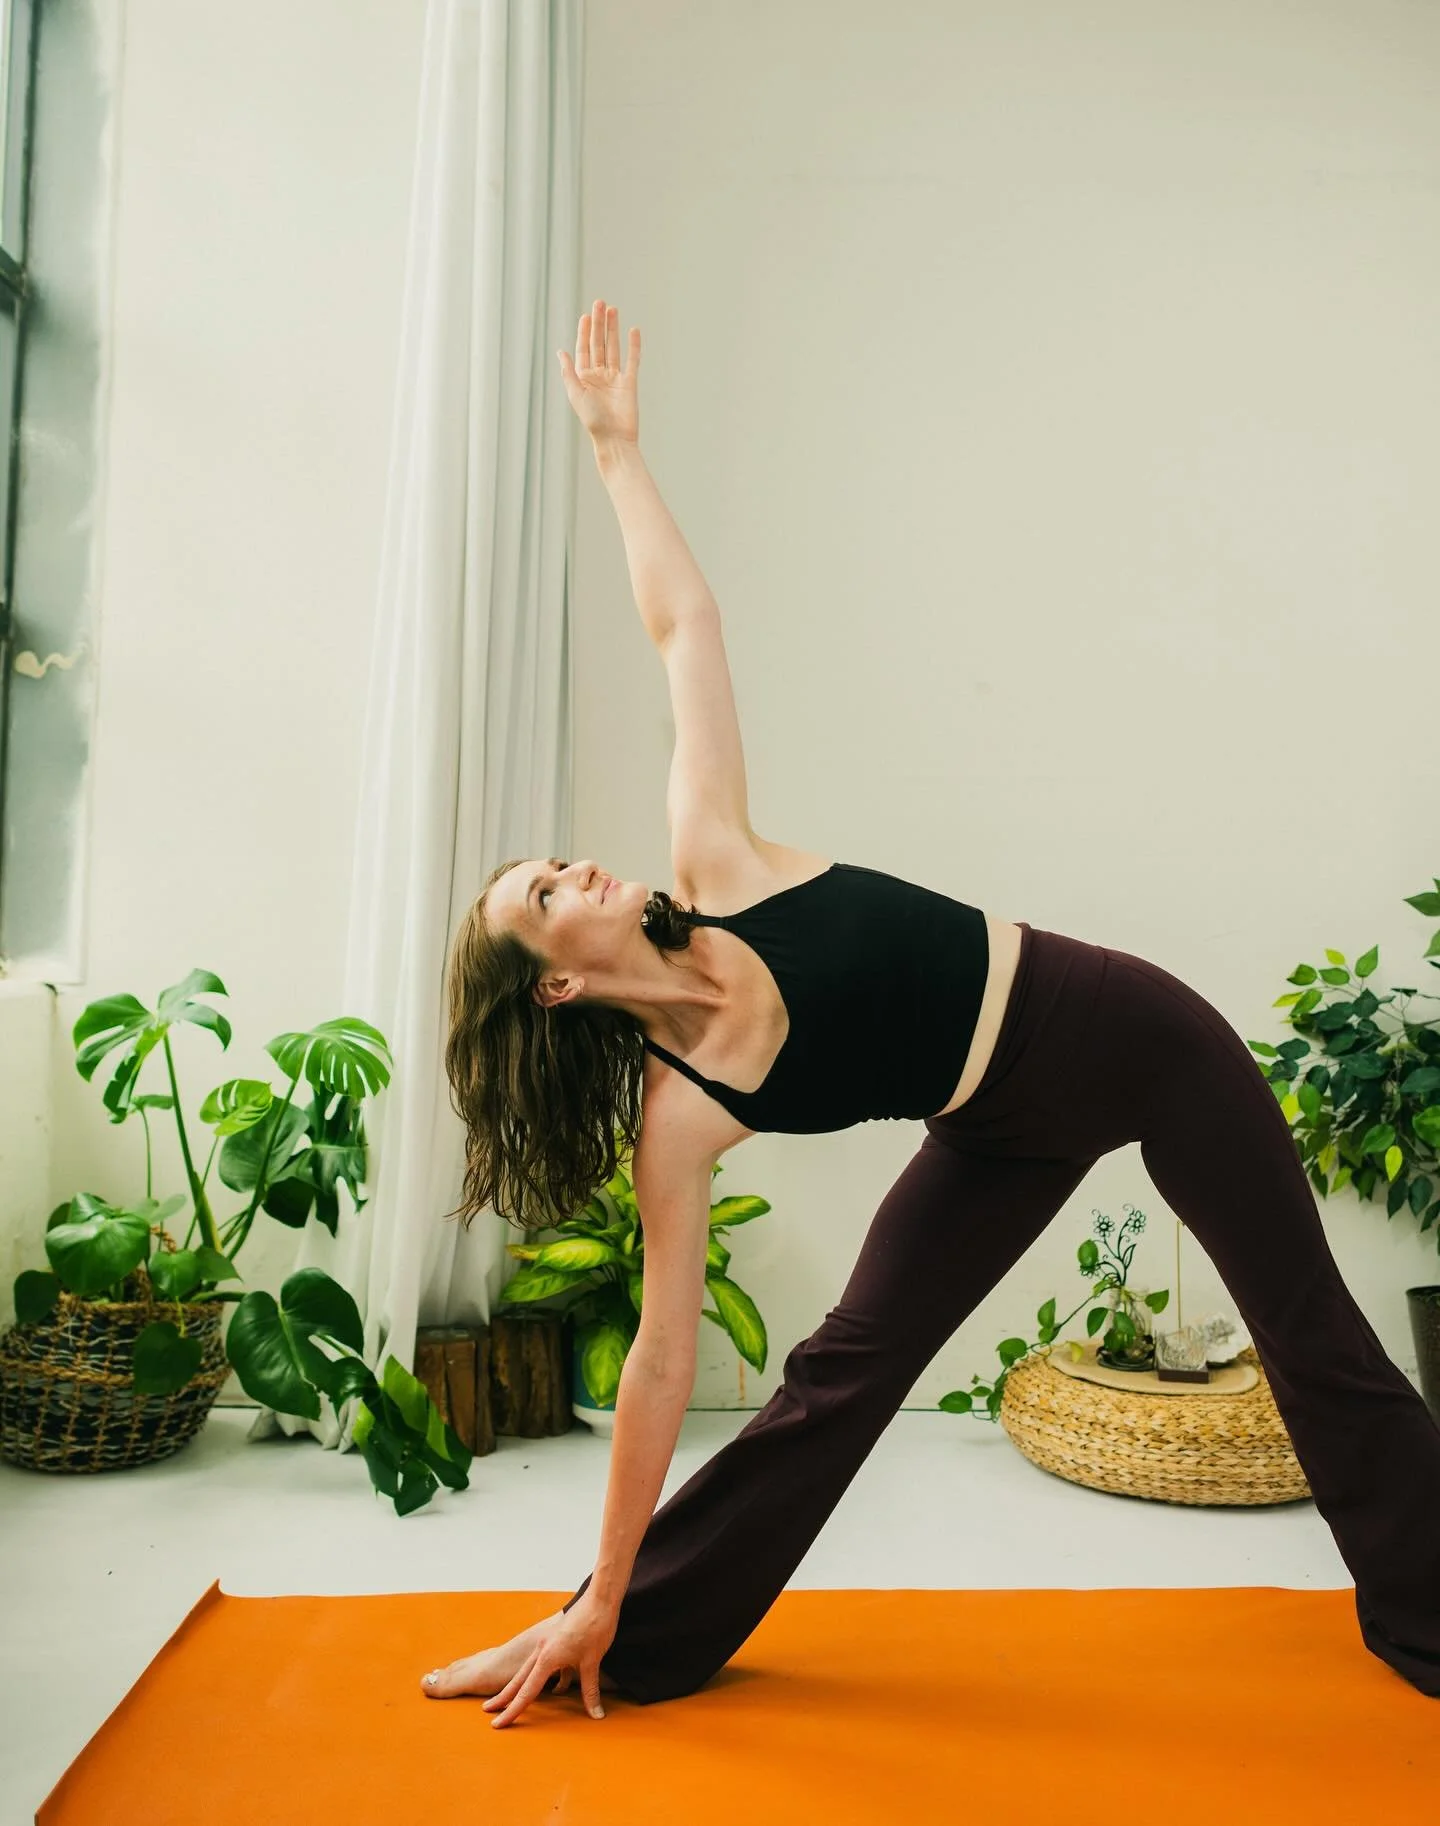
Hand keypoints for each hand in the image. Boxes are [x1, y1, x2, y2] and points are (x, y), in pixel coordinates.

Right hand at [483, 1592, 617, 1727]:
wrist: (600, 1596)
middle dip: (504, 1697)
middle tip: (488, 1710)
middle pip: (518, 1679)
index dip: (512, 1711)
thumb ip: (590, 1691)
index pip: (527, 1692)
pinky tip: (556, 1686)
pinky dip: (542, 1674)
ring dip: (518, 1685)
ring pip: (527, 1668)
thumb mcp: (592, 1662)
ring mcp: (547, 1641)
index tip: (497, 1724)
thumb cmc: (596, 1627)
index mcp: (547, 1658)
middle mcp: (542, 1650)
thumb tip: (596, 1715)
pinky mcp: (554, 1636)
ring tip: (508, 1698)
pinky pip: (542, 1660)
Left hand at [556, 297, 639, 447]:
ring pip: (614, 347)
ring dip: (613, 329)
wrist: (614, 439)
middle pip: (599, 343)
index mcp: (584, 377)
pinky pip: (632, 360)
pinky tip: (633, 331)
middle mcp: (599, 375)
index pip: (584, 348)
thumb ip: (568, 372)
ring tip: (613, 310)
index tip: (586, 315)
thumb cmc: (593, 421)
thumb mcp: (575, 394)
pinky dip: (633, 346)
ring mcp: (615, 378)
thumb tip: (560, 351)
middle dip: (599, 323)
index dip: (584, 331)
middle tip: (600, 303)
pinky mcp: (630, 383)